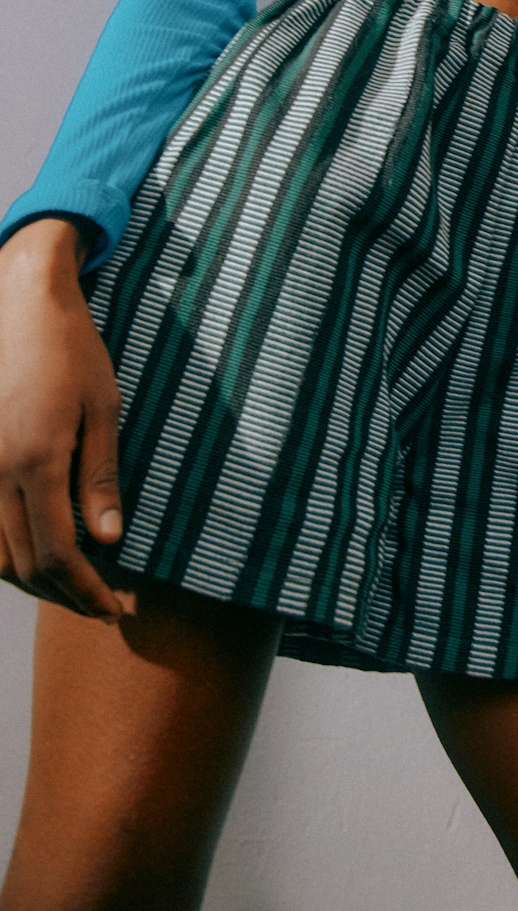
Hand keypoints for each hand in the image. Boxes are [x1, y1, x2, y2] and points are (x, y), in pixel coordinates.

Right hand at [0, 219, 133, 621]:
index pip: (58, 555)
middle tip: (100, 603)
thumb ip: (101, 478)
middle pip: (22, 564)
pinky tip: (35, 551)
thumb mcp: (104, 408)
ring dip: (31, 579)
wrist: (19, 303)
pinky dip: (4, 552)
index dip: (85, 591)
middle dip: (62, 593)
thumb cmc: (72, 350)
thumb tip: (110, 542)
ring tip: (71, 585)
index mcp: (36, 461)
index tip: (113, 607)